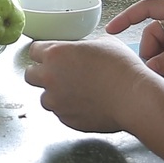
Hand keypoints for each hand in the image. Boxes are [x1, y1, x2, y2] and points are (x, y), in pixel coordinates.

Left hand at [21, 37, 154, 132]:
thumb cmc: (122, 68)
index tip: (49, 56)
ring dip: (55, 94)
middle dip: (41, 74)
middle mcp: (50, 78)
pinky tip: (86, 104)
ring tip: (76, 92)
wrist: (134, 98)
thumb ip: (85, 45)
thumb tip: (85, 50)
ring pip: (44, 97)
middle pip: (30, 75)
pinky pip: (60, 113)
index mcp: (56, 54)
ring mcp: (56, 101)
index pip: (34, 51)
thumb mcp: (105, 43)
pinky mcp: (66, 119)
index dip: (43, 52)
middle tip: (58, 74)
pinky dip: (69, 109)